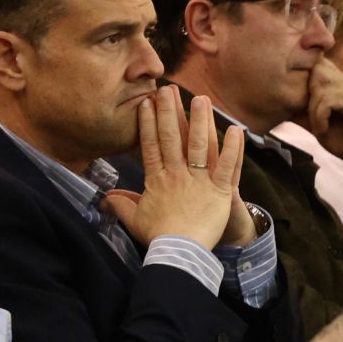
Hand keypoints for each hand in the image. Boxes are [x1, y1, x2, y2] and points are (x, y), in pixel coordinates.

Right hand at [101, 87, 244, 251]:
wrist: (179, 252)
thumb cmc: (158, 237)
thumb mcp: (134, 219)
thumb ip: (121, 206)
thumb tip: (105, 200)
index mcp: (157, 179)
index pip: (150, 145)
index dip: (148, 123)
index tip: (147, 103)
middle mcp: (177, 175)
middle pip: (172, 138)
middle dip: (170, 112)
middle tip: (168, 89)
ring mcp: (199, 181)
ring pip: (200, 146)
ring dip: (201, 121)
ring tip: (202, 99)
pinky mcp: (220, 191)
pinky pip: (229, 166)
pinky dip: (233, 149)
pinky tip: (237, 131)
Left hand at [307, 59, 342, 181]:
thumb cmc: (342, 140)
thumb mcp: (316, 121)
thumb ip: (303, 107)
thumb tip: (279, 97)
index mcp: (339, 82)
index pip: (317, 63)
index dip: (305, 75)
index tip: (300, 98)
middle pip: (317, 69)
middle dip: (308, 92)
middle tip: (312, 116)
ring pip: (319, 86)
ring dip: (313, 109)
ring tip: (319, 125)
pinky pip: (327, 101)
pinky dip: (320, 117)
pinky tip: (325, 128)